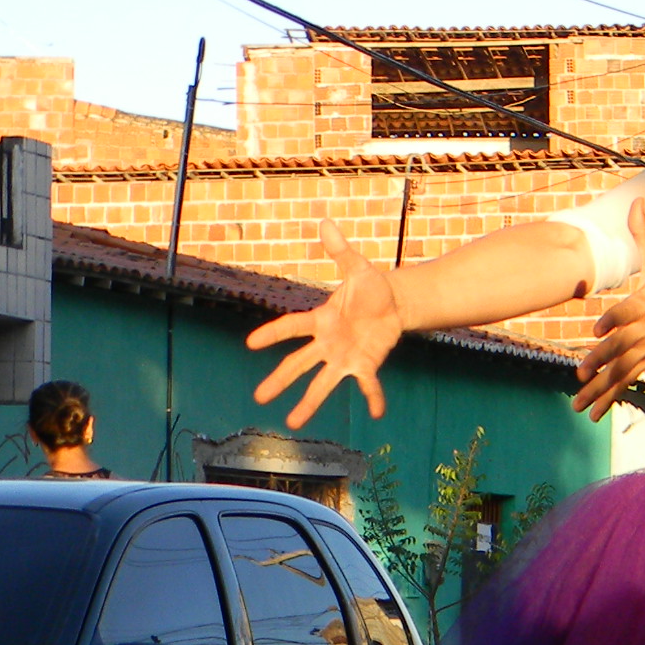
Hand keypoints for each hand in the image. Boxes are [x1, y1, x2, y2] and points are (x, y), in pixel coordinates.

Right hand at [247, 217, 402, 428]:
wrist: (395, 303)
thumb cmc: (370, 286)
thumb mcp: (356, 267)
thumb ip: (340, 250)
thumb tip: (325, 221)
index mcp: (320, 320)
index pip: (291, 328)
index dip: (271, 334)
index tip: (249, 344)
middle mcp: (326, 343)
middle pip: (298, 364)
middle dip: (279, 380)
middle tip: (259, 398)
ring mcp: (344, 357)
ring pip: (322, 383)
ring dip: (309, 403)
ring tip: (293, 424)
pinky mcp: (365, 365)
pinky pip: (368, 385)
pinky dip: (373, 398)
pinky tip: (376, 413)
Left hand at [573, 204, 644, 419]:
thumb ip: (643, 231)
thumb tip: (637, 199)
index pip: (627, 314)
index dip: (613, 322)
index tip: (597, 330)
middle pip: (620, 349)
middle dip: (600, 364)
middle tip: (580, 376)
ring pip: (620, 373)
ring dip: (599, 391)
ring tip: (578, 406)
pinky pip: (625, 382)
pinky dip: (609, 398)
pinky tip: (593, 413)